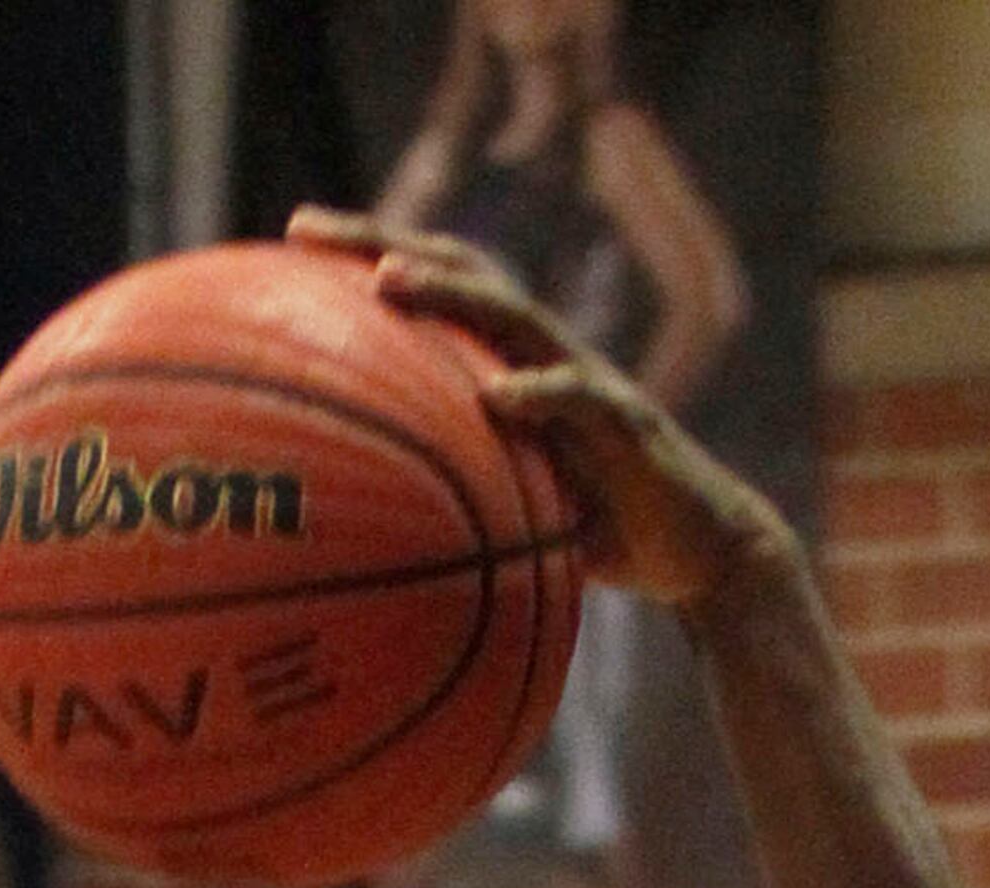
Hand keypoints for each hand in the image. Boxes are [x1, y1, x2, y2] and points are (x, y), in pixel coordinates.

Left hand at [298, 209, 789, 618]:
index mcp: (510, 365)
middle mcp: (542, 355)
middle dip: (380, 242)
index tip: (291, 240)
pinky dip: (538, 397)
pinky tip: (496, 400)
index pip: (433, 290)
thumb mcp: (508, 513)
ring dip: (449, 294)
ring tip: (388, 283)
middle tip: (305, 229)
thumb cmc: (595, 537)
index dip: (365, 257)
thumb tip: (357, 537)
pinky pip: (580, 401)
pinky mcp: (628, 425)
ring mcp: (586, 381)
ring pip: (512, 316)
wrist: (699, 555)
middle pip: (458, 273)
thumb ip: (448, 500)